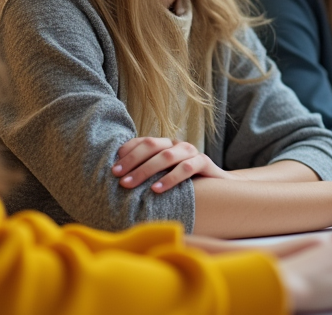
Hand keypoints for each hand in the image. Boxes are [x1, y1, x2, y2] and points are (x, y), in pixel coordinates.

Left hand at [113, 137, 231, 193]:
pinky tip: (157, 189)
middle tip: (118, 177)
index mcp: (164, 144)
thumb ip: (147, 174)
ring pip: (166, 156)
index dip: (127, 152)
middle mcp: (176, 144)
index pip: (142, 141)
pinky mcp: (204, 162)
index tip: (113, 168)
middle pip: (151, 145)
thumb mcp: (163, 177)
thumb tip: (118, 179)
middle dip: (132, 161)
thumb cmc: (184, 184)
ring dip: (146, 170)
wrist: (219, 189)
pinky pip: (186, 168)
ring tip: (130, 184)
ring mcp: (191, 151)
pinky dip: (170, 178)